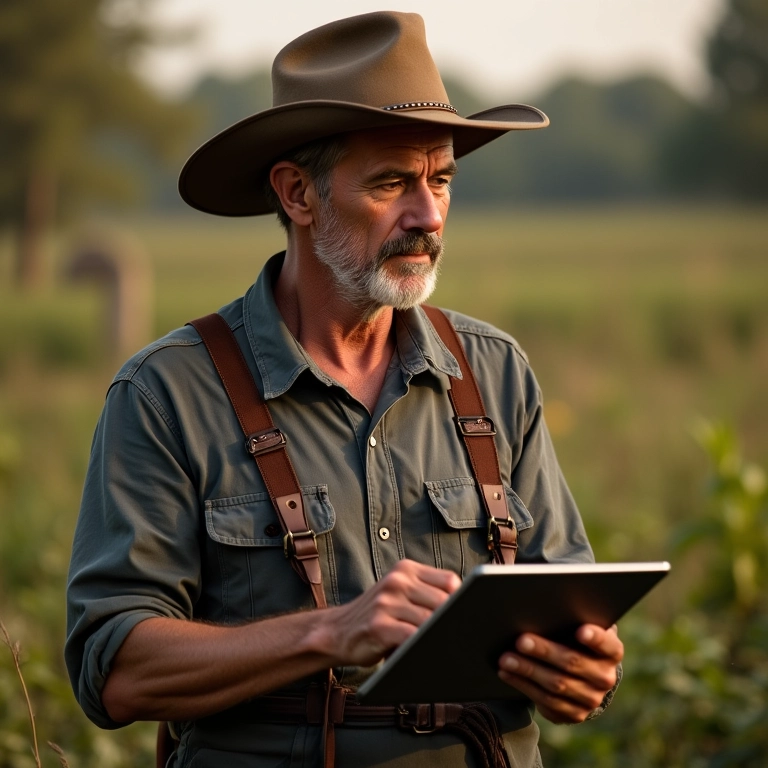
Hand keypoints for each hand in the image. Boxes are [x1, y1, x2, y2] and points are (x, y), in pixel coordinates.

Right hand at [319, 559, 460, 667]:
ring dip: (441, 637)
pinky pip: (412, 636)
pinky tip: (428, 655)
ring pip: (430, 620)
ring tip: (447, 647)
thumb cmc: (378, 616)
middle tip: (463, 637)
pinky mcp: (378, 625)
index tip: (467, 616)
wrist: (337, 631)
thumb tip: (466, 611)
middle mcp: (396, 581)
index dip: (462, 601)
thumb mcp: (400, 594)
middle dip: (454, 621)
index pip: (449, 580)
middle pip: (443, 601)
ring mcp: (386, 602)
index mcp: (405, 569)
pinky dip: (424, 647)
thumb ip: (426, 594)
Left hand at [498, 624, 623, 723]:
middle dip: (544, 651)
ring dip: (528, 671)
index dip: (595, 638)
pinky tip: (507, 674)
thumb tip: (543, 605)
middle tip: (520, 640)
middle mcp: (605, 677)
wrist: (583, 675)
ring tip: (506, 659)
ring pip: (556, 684)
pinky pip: (546, 701)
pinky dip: (523, 685)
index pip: (607, 644)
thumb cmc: (574, 639)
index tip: (580, 630)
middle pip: (572, 662)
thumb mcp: (579, 626)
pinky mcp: (575, 714)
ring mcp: (591, 699)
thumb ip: (570, 618)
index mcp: (611, 651)